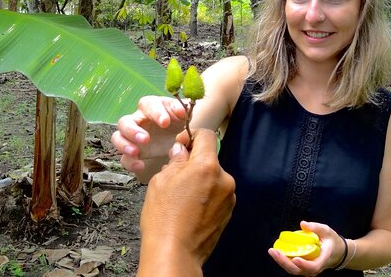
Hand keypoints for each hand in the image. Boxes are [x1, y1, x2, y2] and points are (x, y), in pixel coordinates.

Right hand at [112, 95, 189, 180]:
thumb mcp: (184, 114)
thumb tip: (181, 111)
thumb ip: (182, 110)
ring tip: (136, 152)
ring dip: (124, 145)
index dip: (155, 113)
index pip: (148, 105)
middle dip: (132, 130)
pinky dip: (130, 162)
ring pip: (117, 138)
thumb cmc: (179, 121)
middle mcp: (138, 120)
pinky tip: (141, 166)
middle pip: (125, 122)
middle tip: (145, 139)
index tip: (165, 123)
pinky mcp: (132, 152)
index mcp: (151, 107)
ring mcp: (132, 137)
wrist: (179, 139)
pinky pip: (124, 158)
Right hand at [139, 129, 235, 273]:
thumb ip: (176, 161)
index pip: (207, 136)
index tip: (181, 144)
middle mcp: (224, 179)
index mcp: (207, 166)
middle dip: (194, 163)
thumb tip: (182, 151)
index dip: (192, 136)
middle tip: (175, 175)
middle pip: (209, 160)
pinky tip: (190, 208)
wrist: (175, 253)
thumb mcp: (161, 180)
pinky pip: (217, 194)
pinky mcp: (228, 211)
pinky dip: (206, 195)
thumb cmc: (164, 217)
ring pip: (213, 178)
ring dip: (200, 180)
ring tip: (181, 196)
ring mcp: (229, 196)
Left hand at [268, 221, 344, 275]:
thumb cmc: (331, 240)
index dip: (303, 265)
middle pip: (299, 270)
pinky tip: (276, 252)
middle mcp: (315, 268)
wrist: (336, 252)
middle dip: (285, 262)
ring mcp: (308, 269)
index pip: (313, 267)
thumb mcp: (327, 231)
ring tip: (272, 251)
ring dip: (281, 262)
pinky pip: (292, 266)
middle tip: (275, 251)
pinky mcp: (303, 267)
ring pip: (293, 270)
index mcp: (323, 259)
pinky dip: (283, 260)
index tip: (295, 258)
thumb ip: (315, 227)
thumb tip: (303, 224)